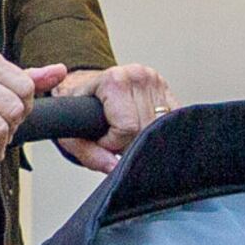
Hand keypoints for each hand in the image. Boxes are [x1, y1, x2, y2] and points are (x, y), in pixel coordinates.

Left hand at [53, 62, 176, 173]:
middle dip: (129, 144)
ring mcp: (157, 83)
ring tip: (125, 132)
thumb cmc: (77, 107)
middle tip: (113, 138)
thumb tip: (114, 168)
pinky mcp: (169, 92)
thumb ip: (89, 153)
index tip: (102, 140)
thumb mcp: (72, 131)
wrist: (84, 86)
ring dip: (144, 140)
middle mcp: (140, 76)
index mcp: (115, 80)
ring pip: (161, 129)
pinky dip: (157, 134)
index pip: (127, 128)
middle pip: (145, 130)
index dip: (112, 143)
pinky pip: (172, 124)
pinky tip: (142, 130)